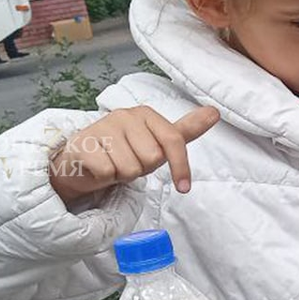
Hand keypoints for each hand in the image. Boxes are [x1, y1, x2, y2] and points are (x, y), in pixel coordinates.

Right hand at [49, 106, 219, 203]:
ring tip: (115, 164)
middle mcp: (124, 115)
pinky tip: (99, 167)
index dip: (180, 167)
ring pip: (130, 168)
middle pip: (152, 158)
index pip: (173, 140)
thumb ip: (186, 130)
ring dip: (123, 175)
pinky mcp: (84, 144)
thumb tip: (215, 112)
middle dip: (143, 168)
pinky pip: (109, 172)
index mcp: (145, 114)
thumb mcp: (158, 142)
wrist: (83, 160)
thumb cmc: (126, 150)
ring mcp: (102, 127)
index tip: (183, 187)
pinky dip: (106, 177)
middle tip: (130, 162)